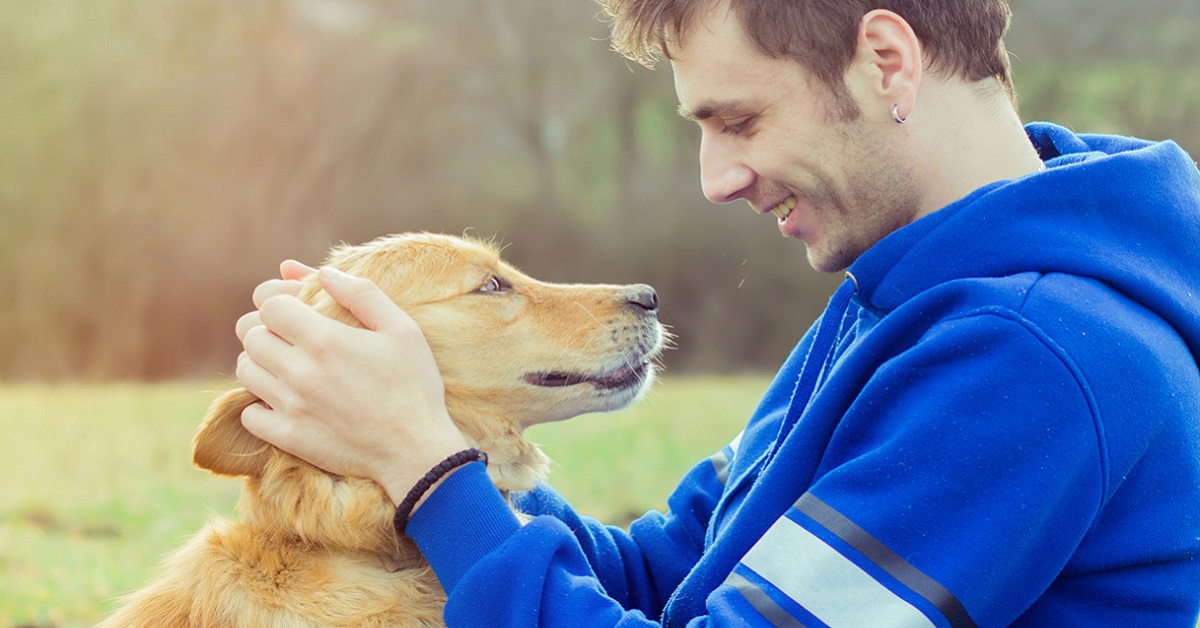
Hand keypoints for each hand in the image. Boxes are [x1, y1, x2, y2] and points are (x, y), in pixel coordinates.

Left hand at [236, 263, 469, 505]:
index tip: (296, 311)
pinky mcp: (288, 437)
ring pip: (244, 371)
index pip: (268, 305)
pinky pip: (249, 414)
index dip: (279, 302)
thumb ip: (362, 294)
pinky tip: (283, 401)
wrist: (416, 450)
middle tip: (288, 337)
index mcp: (325, 339)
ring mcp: (291, 406)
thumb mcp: (402, 329)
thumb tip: (324, 272)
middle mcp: (300, 371)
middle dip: (265, 329)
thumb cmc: (414, 385)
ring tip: (284, 366)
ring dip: (259, 363)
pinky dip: (259, 406)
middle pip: (249, 335)